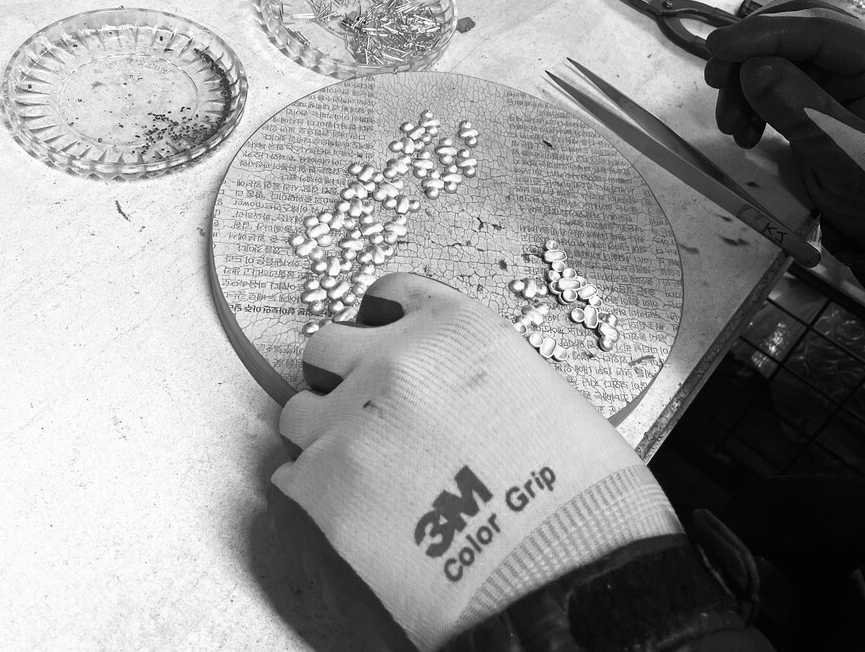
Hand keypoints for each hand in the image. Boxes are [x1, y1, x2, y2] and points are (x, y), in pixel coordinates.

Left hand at [269, 273, 680, 651]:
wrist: (563, 569)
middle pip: (326, 346)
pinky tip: (350, 509)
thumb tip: (446, 387)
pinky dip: (313, 489)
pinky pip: (290, 473)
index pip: (387, 294)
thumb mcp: (536, 389)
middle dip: (340, 375)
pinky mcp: (321, 487)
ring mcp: (351, 421)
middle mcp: (394, 361)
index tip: (378, 338)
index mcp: (452, 328)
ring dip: (322, 433)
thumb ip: (472, 370)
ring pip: (298, 410)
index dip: (380, 320)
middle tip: (363, 410)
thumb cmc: (574, 489)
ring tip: (358, 469)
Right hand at [704, 0, 864, 251]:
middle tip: (715, 83)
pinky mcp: (827, 91)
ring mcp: (848, 71)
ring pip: (781, 51)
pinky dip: (752, 98)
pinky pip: (778, 77)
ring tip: (731, 126)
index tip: (716, 48)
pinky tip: (745, 132)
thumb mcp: (849, 159)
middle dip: (750, 52)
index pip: (820, 26)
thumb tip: (751, 69)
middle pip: (797, 26)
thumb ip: (802, 111)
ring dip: (745, 81)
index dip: (763, 33)